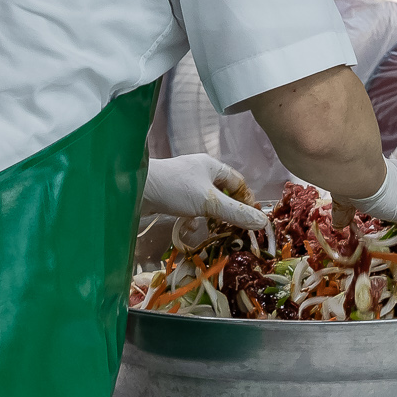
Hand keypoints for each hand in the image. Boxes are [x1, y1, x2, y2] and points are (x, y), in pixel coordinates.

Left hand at [142, 153, 269, 237]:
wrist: (134, 189)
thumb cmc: (174, 189)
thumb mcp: (209, 202)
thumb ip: (235, 213)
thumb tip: (262, 223)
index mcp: (212, 166)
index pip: (238, 182)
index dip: (246, 200)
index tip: (250, 220)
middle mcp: (200, 171)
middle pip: (222, 192)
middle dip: (227, 211)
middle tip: (232, 229)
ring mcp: (184, 182)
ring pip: (205, 201)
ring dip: (208, 216)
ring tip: (211, 229)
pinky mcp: (171, 193)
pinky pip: (189, 206)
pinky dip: (191, 217)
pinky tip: (188, 227)